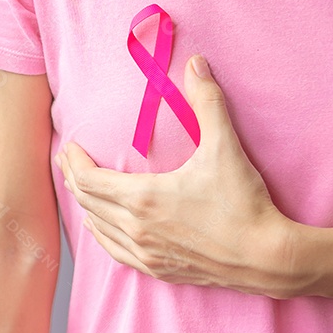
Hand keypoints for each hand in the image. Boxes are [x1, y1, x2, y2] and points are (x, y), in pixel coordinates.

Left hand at [55, 55, 309, 298]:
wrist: (266, 257)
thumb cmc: (244, 204)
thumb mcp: (225, 148)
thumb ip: (208, 102)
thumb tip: (196, 63)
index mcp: (142, 198)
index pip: (88, 179)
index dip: (73, 161)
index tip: (70, 146)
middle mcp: (136, 228)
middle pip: (87, 201)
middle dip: (72, 178)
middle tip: (66, 159)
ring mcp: (145, 252)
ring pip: (98, 227)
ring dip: (85, 205)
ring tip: (78, 187)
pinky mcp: (157, 269)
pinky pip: (115, 251)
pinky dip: (101, 234)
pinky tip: (98, 227)